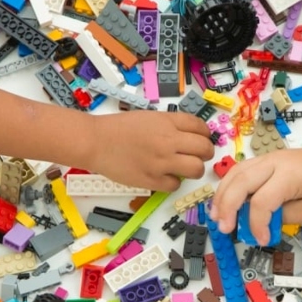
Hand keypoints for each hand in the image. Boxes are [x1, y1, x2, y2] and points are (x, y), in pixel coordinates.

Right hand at [88, 112, 213, 190]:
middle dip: (205, 153)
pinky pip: (176, 185)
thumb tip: (190, 135)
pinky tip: (165, 176)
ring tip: (185, 168)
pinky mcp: (152, 180)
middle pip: (204, 149)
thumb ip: (170, 125)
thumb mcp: (149, 117)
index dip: (205, 135)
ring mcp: (161, 162)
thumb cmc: (118, 128)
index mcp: (167, 122)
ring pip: (196, 169)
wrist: (96, 142)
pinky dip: (173, 182)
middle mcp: (168, 141)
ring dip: (194, 169)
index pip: (201, 128)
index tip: (202, 139)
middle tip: (199, 156)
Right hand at [211, 133, 301, 242]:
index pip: (262, 202)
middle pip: (240, 182)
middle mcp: (274, 163)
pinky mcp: (267, 159)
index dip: (257, 224)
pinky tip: (225, 201)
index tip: (261, 240)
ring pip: (235, 172)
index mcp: (289, 176)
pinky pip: (241, 170)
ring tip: (216, 216)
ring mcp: (268, 158)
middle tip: (222, 227)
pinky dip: (229, 185)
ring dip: (222, 194)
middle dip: (227, 206)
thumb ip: (286, 217)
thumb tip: (263, 222)